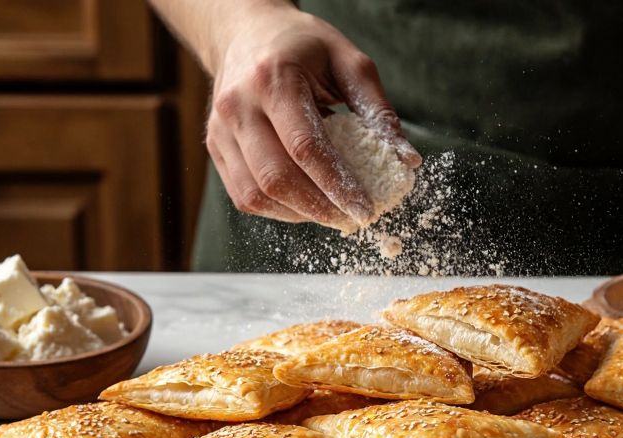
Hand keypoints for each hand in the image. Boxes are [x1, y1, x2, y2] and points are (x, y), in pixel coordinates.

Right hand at [206, 5, 420, 229]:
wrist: (245, 32)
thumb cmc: (301, 46)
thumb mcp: (347, 60)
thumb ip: (376, 109)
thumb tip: (406, 159)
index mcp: (273, 79)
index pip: (305, 147)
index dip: (337, 185)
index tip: (366, 209)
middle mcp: (238, 106)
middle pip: (276, 178)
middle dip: (319, 209)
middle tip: (352, 220)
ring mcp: (220, 130)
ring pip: (256, 195)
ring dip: (298, 214)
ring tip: (332, 213)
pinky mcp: (215, 147)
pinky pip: (244, 196)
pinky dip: (278, 210)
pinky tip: (305, 205)